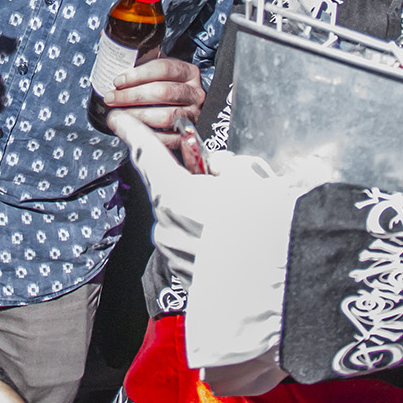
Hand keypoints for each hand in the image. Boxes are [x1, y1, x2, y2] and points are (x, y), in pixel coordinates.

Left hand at [105, 58, 204, 163]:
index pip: (163, 68)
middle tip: (112, 98)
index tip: (118, 81)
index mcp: (189, 73)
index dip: (138, 75)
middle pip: (163, 92)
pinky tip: (131, 130)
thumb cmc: (167, 89)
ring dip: (137, 116)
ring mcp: (194, 115)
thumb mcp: (160, 75)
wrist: (185, 110)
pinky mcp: (189, 136)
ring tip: (119, 115)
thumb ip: (144, 72)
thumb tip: (117, 77)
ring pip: (166, 116)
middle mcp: (194, 94)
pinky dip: (147, 135)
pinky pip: (168, 138)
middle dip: (132, 96)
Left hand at [108, 114, 268, 288]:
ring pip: (183, 220)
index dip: (133, 133)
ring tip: (242, 224)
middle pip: (172, 190)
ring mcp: (175, 253)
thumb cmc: (268, 224)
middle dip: (193, 185)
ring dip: (204, 216)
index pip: (148, 154)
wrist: (282, 280)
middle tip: (230, 190)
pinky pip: (192, 247)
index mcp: (177, 193)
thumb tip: (217, 170)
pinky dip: (209, 242)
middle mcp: (166, 224)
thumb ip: (224, 166)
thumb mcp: (249, 176)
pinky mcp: (186, 276)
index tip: (119, 121)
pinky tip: (237, 245)